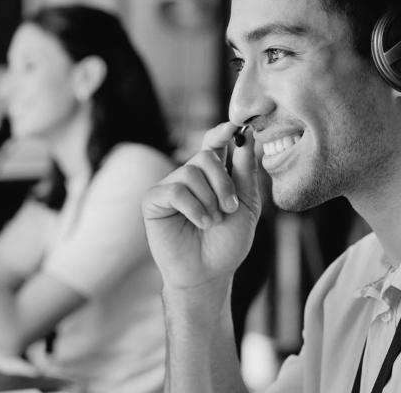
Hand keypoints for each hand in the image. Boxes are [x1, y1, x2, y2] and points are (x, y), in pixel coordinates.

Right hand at [142, 123, 261, 290]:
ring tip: (212, 222)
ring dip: (210, 200)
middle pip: (206, 155)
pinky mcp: (153, 200)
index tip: (235, 127)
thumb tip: (246, 137)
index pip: (214, 143)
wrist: (209, 273)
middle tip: (230, 208)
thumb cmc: (227, 243)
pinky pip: (175, 190)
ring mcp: (170, 186)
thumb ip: (246, 173)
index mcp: (212, 175)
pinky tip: (200, 223)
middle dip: (223, 182)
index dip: (222, 132)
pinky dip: (194, 208)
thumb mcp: (246, 206)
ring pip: (191, 172)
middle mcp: (189, 176)